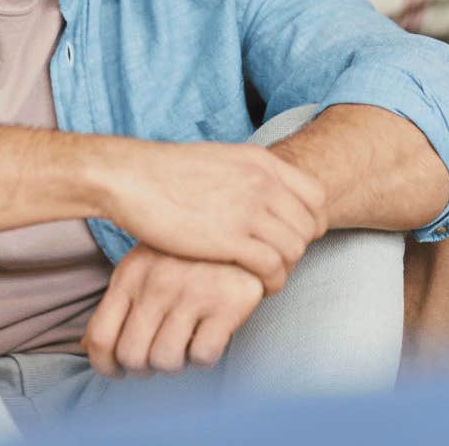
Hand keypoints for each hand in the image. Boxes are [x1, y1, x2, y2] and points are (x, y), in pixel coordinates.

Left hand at [83, 244, 263, 376]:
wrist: (242, 225)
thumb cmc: (187, 254)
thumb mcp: (144, 265)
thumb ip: (118, 303)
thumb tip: (86, 347)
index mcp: (131, 274)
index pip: (101, 338)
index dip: (105, 366)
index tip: (119, 371)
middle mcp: (157, 284)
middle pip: (132, 356)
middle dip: (143, 368)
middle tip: (158, 358)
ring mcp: (192, 292)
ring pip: (166, 361)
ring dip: (175, 363)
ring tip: (185, 344)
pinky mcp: (227, 303)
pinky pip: (204, 355)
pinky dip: (204, 357)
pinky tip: (209, 336)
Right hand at [105, 139, 326, 294]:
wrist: (132, 178)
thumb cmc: (167, 173)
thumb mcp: (220, 160)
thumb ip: (248, 176)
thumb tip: (261, 191)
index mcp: (262, 162)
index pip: (316, 195)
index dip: (312, 221)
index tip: (294, 237)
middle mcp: (262, 182)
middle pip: (309, 225)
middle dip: (299, 249)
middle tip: (279, 262)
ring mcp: (248, 209)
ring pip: (294, 248)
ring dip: (286, 268)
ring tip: (268, 278)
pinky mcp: (230, 238)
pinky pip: (272, 266)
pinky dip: (272, 282)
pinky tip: (258, 288)